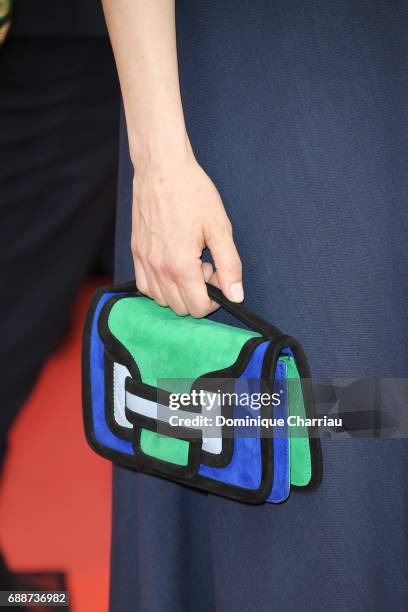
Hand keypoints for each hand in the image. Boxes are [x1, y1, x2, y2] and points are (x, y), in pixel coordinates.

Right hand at [131, 151, 242, 316]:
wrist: (161, 168)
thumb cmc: (192, 193)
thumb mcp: (220, 228)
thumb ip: (229, 266)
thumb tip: (236, 296)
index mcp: (181, 266)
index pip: (197, 308)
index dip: (213, 299)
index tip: (217, 275)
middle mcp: (158, 269)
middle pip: (180, 308)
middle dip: (197, 294)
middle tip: (205, 266)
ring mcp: (144, 262)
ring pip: (162, 300)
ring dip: (178, 290)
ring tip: (189, 263)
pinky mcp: (135, 253)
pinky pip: (145, 286)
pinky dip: (160, 285)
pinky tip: (171, 265)